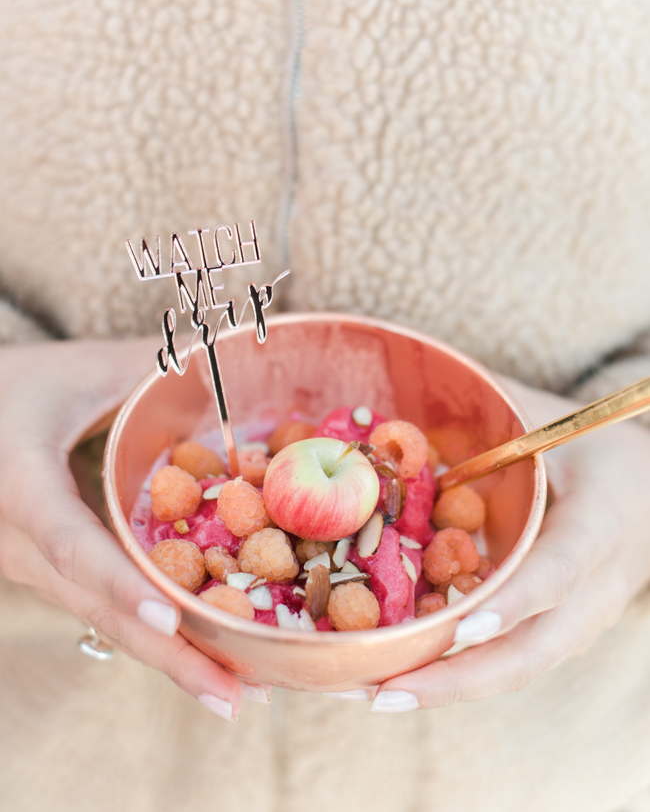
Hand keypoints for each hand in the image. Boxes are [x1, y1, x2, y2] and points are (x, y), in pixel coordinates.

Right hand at [0, 339, 254, 720]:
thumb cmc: (9, 388)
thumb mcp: (71, 370)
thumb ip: (141, 366)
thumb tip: (220, 352)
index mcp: (20, 490)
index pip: (70, 544)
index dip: (120, 583)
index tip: (170, 618)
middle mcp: (20, 544)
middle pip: (97, 608)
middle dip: (167, 655)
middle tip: (235, 696)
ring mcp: (32, 566)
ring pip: (101, 618)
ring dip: (165, 656)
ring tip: (233, 689)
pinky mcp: (48, 570)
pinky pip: (101, 607)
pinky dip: (150, 632)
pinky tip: (200, 648)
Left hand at [371, 378, 649, 711]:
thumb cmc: (598, 452)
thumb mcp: (559, 422)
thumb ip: (498, 408)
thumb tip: (415, 378)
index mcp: (600, 528)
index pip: (559, 571)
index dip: (513, 599)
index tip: (464, 623)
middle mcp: (595, 590)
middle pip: (532, 650)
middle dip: (458, 678)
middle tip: (386, 692)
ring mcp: (580, 622)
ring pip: (516, 669)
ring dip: (447, 688)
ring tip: (373, 695)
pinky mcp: (560, 633)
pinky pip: (510, 662)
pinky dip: (457, 676)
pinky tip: (399, 677)